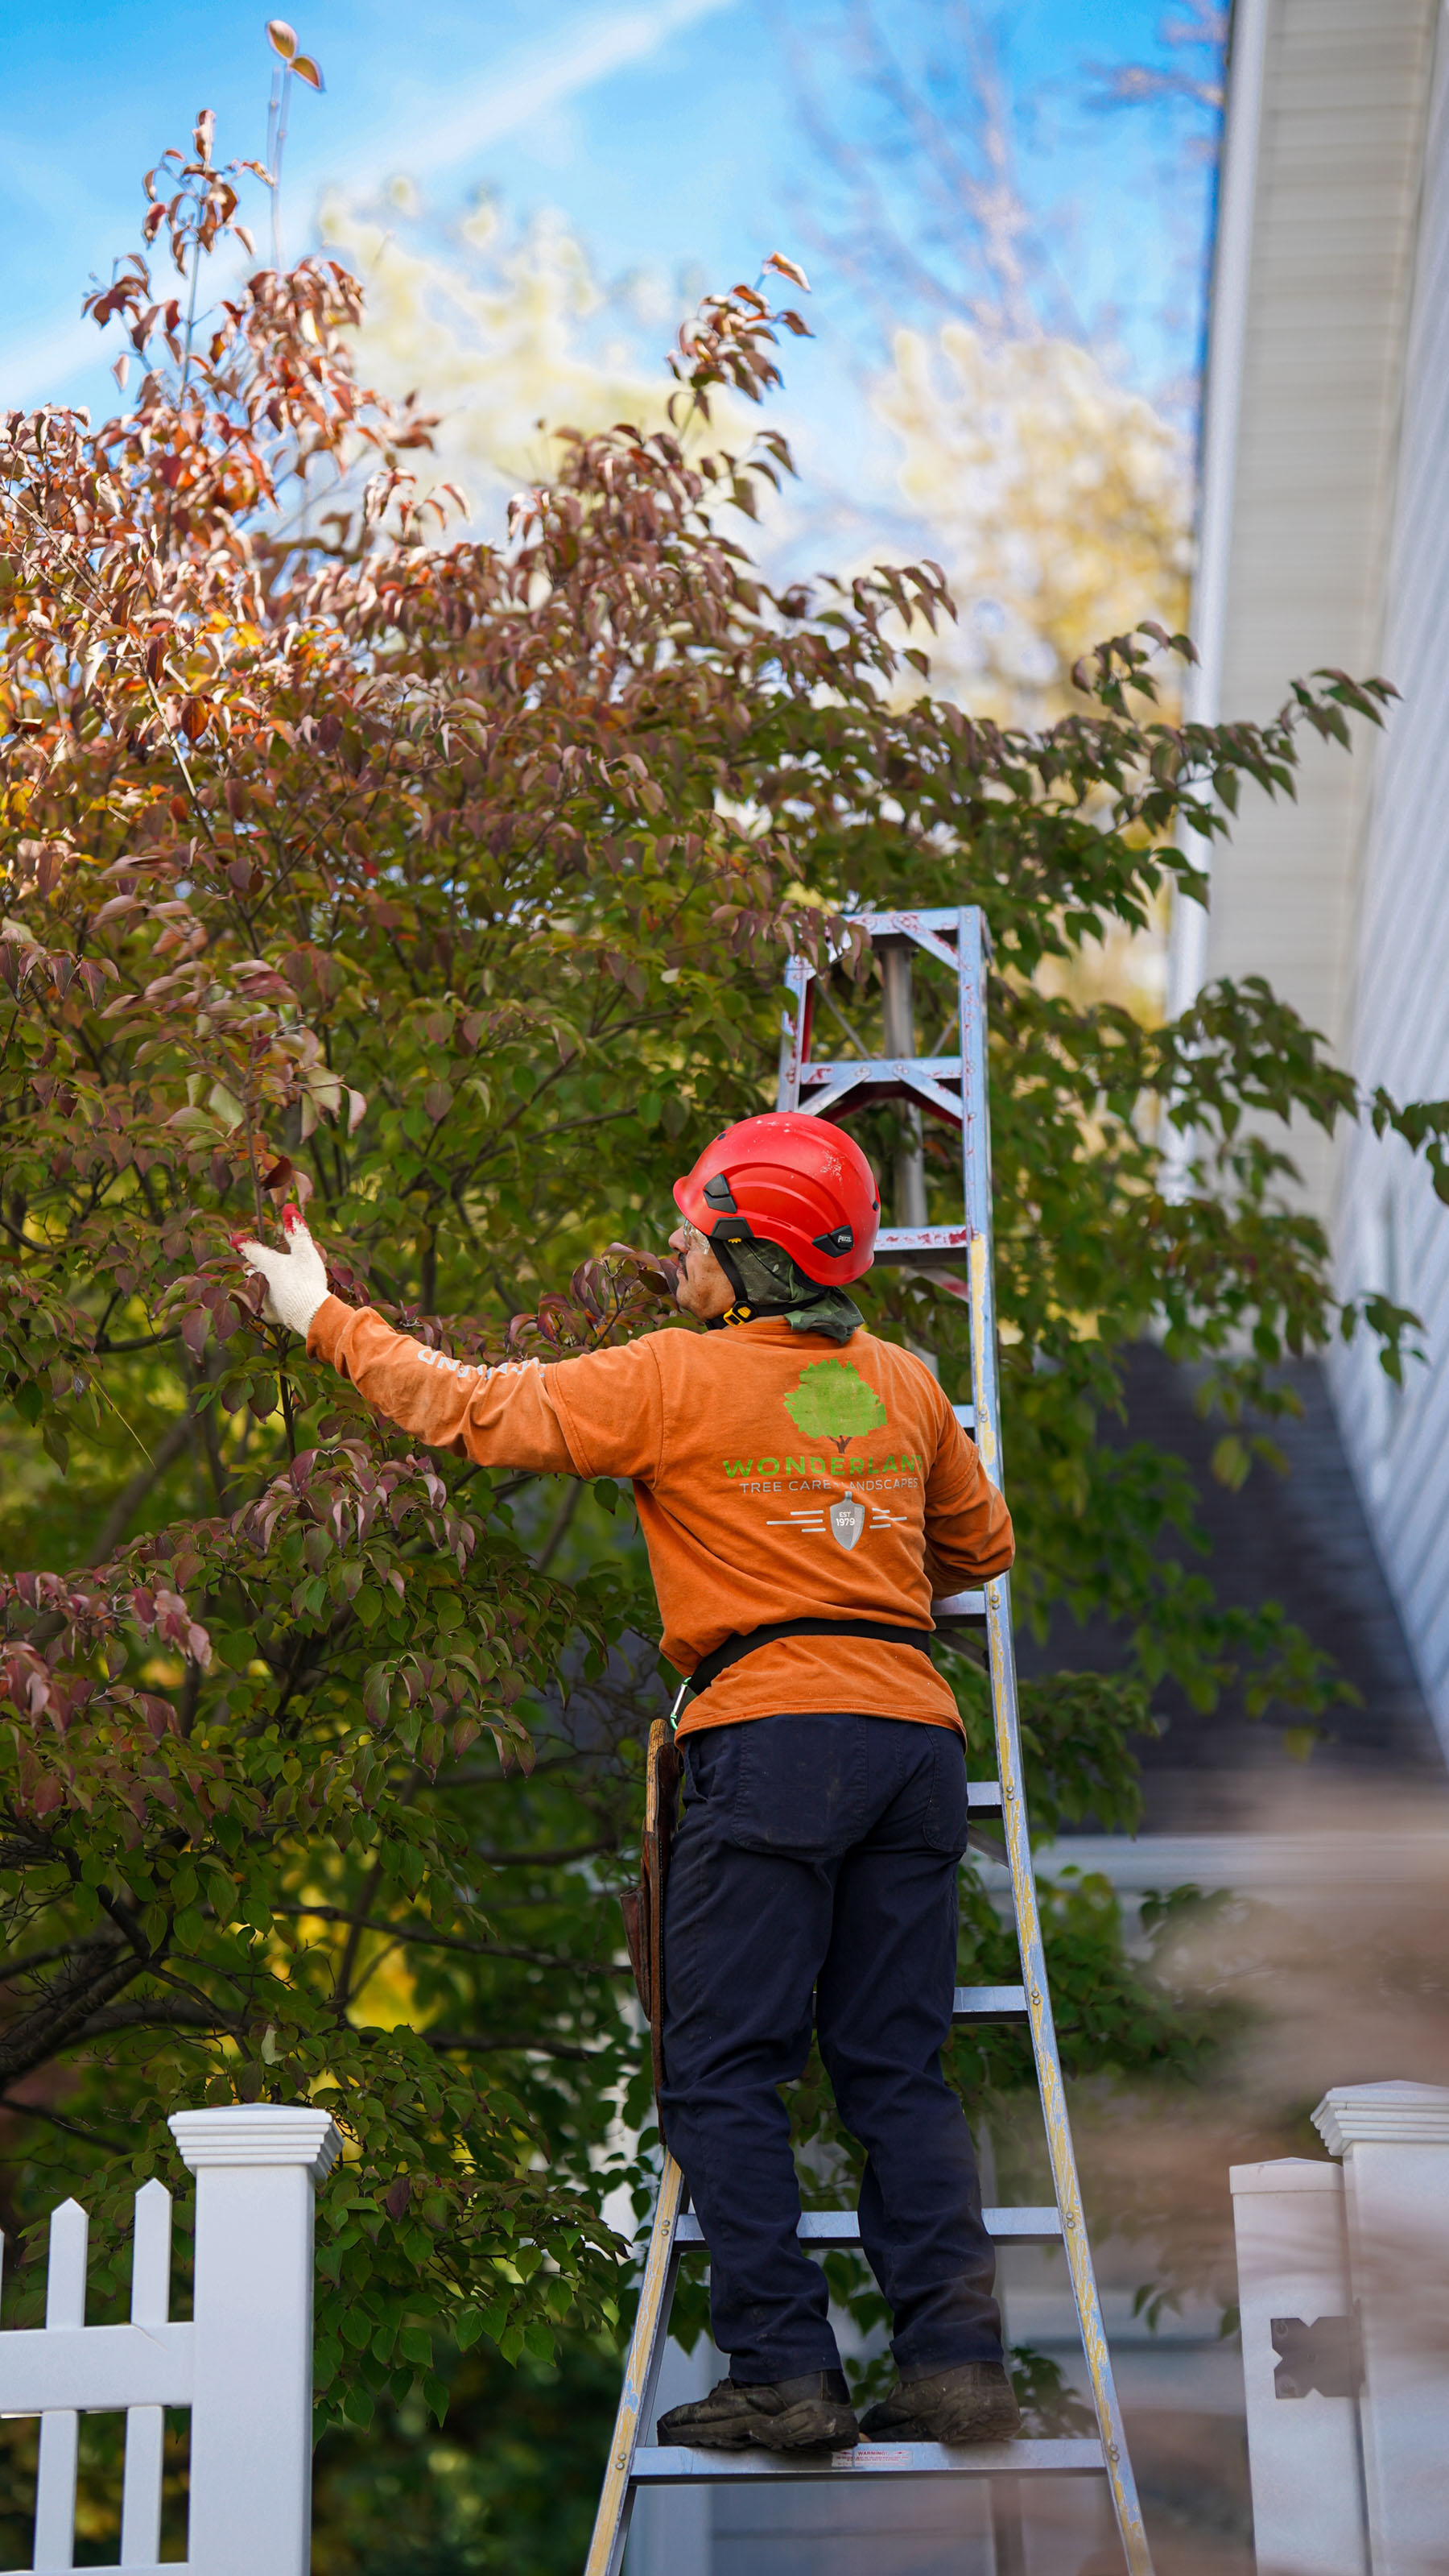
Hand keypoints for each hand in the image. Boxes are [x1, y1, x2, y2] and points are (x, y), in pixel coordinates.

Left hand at [234, 1207, 328, 1334]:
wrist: (311, 1314)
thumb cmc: (308, 1279)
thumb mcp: (306, 1252)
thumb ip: (296, 1231)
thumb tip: (289, 1208)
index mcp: (267, 1262)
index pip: (251, 1248)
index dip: (243, 1243)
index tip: (235, 1239)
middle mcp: (259, 1279)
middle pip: (252, 1269)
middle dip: (256, 1266)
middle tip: (263, 1264)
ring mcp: (261, 1298)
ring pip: (255, 1287)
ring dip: (260, 1283)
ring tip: (272, 1283)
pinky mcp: (267, 1314)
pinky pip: (262, 1306)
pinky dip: (267, 1303)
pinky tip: (275, 1303)